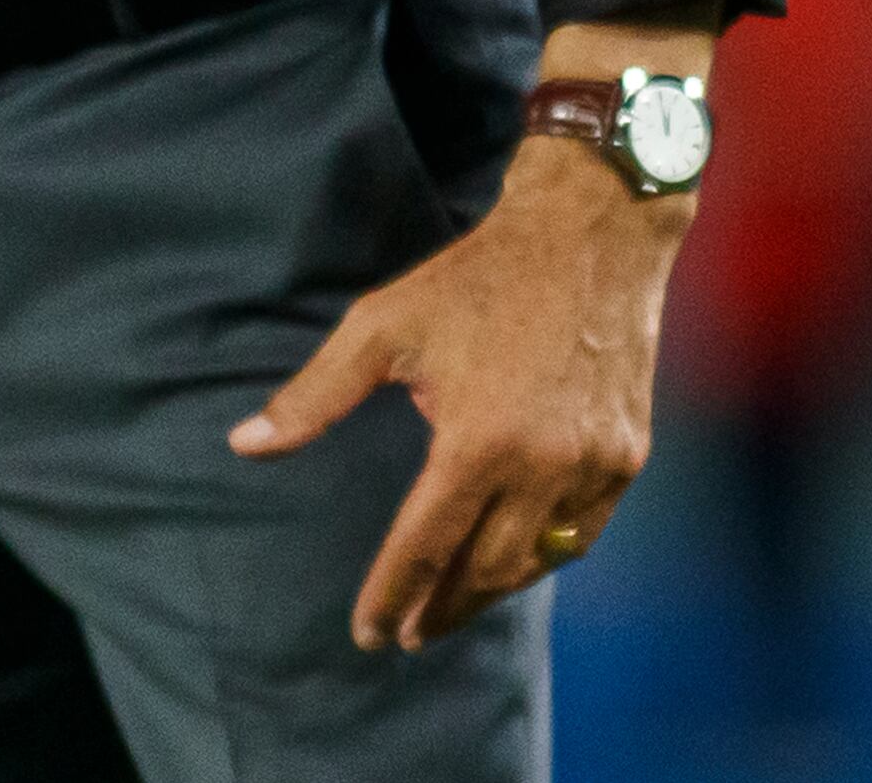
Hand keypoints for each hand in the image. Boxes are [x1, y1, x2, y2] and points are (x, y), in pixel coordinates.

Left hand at [228, 138, 682, 650]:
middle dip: (440, 608)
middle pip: (484, 571)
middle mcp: (541, 467)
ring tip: (453, 602)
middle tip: (408, 631)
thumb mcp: (383, 328)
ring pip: (538, 561)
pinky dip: (546, 554)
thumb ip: (315, 396)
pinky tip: (516, 558)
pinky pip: (582, 531)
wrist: (587, 235)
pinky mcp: (627, 455)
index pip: (424, 549)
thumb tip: (244, 446)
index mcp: (477, 442)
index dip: (390, 598)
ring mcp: (593, 465)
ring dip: (491, 590)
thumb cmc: (474, 279)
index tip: (367, 636)